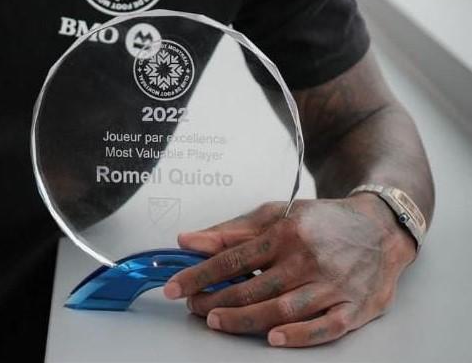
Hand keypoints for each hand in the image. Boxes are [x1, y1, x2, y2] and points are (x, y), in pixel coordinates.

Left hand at [162, 195, 416, 346]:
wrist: (379, 227)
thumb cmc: (320, 222)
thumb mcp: (276, 214)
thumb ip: (231, 230)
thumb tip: (187, 240)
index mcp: (285, 232)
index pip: (233, 257)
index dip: (200, 273)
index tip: (175, 285)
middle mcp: (306, 258)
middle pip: (254, 286)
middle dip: (217, 300)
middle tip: (193, 307)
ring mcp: (331, 284)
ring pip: (282, 308)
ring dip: (245, 319)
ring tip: (217, 322)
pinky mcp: (353, 308)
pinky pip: (323, 326)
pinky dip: (299, 335)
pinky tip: (274, 339)